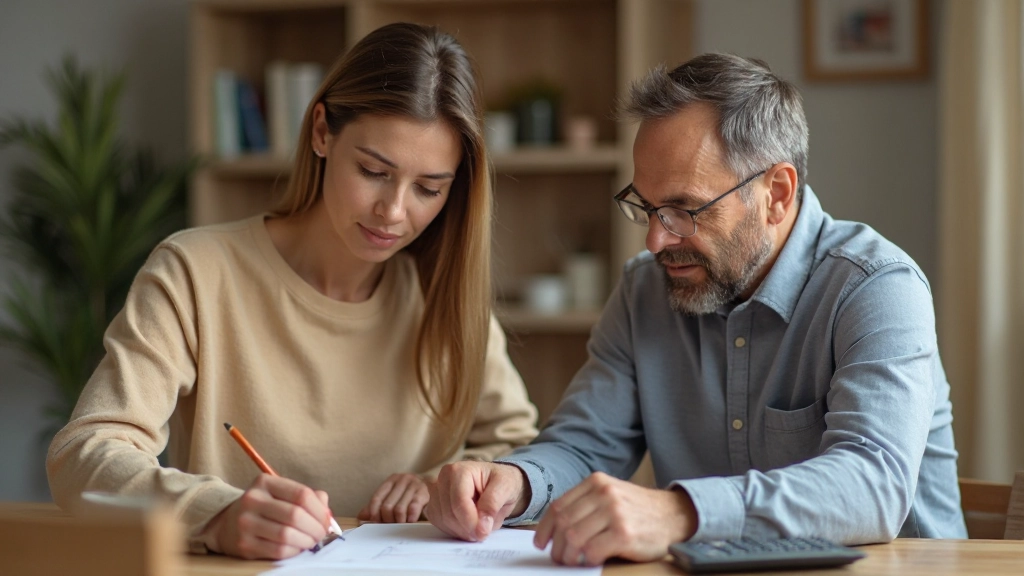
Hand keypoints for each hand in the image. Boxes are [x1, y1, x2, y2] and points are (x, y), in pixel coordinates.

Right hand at [202, 474, 330, 559]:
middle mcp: (252, 499)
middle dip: (316, 527)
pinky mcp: (245, 544)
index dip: (320, 510)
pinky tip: (297, 547)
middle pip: (295, 515)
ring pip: (287, 535)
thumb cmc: (264, 508)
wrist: (228, 524)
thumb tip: (327, 514)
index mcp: (265, 482)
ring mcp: (246, 523)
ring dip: (307, 541)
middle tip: (322, 534)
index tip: (327, 519)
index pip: (302, 494)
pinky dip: (294, 550)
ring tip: (312, 541)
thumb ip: (308, 498)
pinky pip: (278, 550)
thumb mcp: (282, 494)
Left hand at [358, 473, 431, 522]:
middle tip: (390, 526)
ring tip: (400, 526)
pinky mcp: (424, 492)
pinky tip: (409, 522)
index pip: (377, 498)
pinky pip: (413, 507)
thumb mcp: (392, 497)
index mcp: (391, 480)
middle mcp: (402, 480)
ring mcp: (414, 485)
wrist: (434, 487)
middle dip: (387, 520)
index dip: (374, 513)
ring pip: (399, 509)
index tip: (375, 523)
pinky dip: (409, 518)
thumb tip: (361, 516)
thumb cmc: (410, 495)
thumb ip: (376, 506)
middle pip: (387, 506)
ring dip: (398, 521)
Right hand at [427, 461, 529, 540]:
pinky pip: (439, 524)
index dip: (471, 522)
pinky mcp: (434, 504)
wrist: (496, 482)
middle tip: (484, 531)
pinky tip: (468, 525)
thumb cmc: (500, 482)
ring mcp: (437, 492)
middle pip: (449, 514)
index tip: (484, 533)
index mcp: (459, 470)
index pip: (459, 502)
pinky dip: (455, 530)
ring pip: (443, 521)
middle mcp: (444, 478)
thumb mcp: (506, 487)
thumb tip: (482, 526)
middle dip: (468, 528)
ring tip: (478, 525)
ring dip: (462, 531)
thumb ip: (493, 504)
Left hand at [533, 472, 696, 565]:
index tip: (541, 543)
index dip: (545, 528)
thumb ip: (586, 505)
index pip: (558, 506)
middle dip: (557, 546)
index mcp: (596, 482)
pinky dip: (587, 560)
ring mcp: (615, 512)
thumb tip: (554, 529)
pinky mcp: (624, 533)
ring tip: (573, 562)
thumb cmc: (637, 510)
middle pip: (564, 524)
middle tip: (559, 558)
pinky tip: (592, 560)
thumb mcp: (611, 495)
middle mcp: (604, 494)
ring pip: (574, 538)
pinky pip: (592, 550)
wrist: (674, 515)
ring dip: (569, 556)